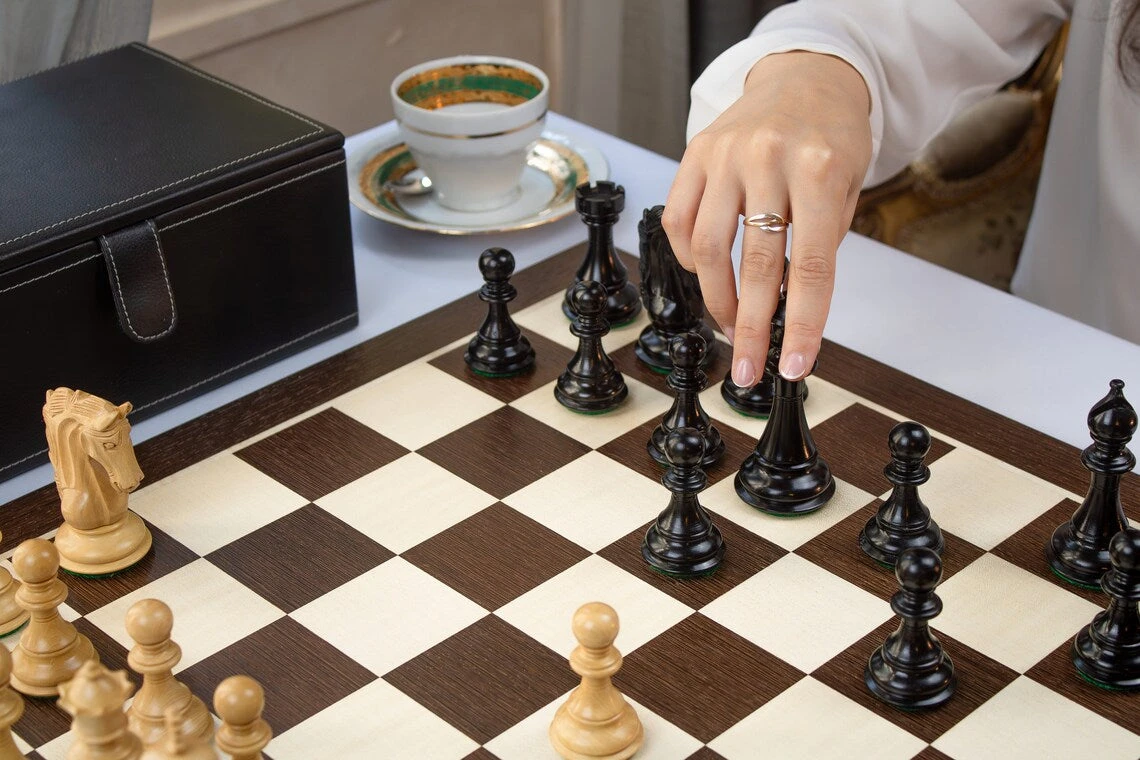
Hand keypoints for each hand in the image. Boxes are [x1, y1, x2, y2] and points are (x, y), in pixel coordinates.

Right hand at [663, 51, 871, 384]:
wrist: (805, 77)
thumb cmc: (832, 136)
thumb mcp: (849, 186)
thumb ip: (821, 242)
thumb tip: (788, 309)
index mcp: (822, 169)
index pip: (812, 266)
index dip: (802, 324)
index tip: (793, 365)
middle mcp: (770, 158)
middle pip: (756, 265)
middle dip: (751, 328)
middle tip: (749, 369)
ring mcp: (727, 154)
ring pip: (709, 247)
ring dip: (717, 299)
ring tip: (729, 325)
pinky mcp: (696, 153)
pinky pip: (679, 220)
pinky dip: (690, 258)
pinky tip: (706, 274)